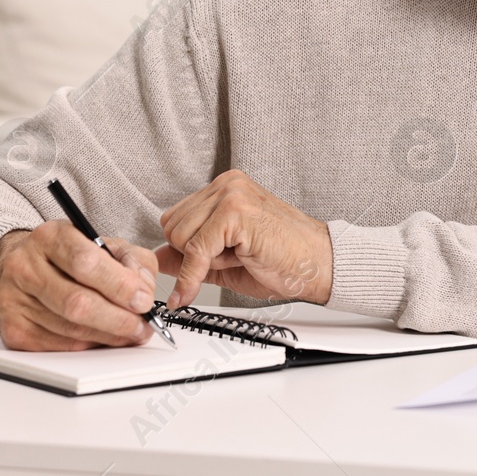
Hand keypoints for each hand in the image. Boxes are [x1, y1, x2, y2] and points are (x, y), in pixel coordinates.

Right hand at [0, 221, 158, 350]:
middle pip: (76, 302)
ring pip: (70, 329)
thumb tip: (145, 292)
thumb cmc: (68, 256)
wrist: (21, 268)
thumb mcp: (103, 244)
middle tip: (143, 326)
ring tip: (131, 333)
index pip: (86, 263)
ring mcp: (14, 299)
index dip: (119, 286)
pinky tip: (104, 337)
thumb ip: (132, 261)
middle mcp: (25, 266)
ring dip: (108, 336)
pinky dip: (89, 345)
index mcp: (51, 236)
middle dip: (118, 319)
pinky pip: (59, 346)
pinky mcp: (12, 329)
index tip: (144, 300)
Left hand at [156, 170, 332, 308]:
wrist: (319, 265)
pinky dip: (192, 277)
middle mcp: (227, 185)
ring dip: (204, 260)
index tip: (205, 263)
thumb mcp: (226, 259)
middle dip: (194, 254)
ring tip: (240, 256)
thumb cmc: (283, 260)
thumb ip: (190, 256)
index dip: (187, 248)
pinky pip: (195, 250)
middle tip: (231, 258)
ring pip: (179, 237)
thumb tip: (157, 258)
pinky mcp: (235, 212)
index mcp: (225, 189)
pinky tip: (194, 290)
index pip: (175, 218)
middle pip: (172, 226)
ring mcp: (231, 194)